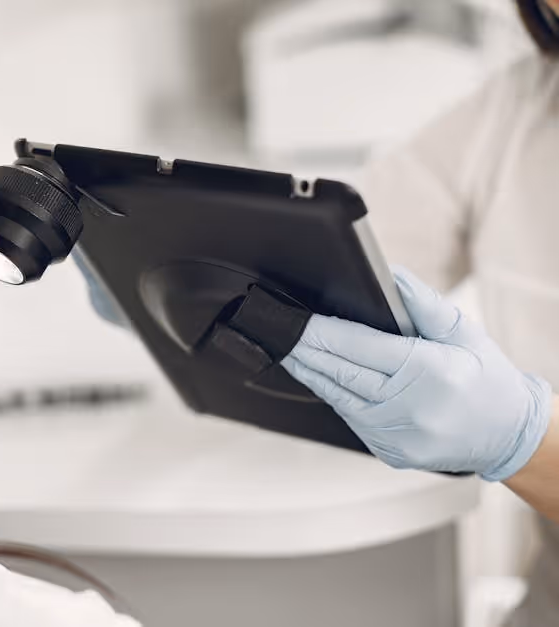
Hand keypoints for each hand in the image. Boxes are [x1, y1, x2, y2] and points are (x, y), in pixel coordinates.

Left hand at [282, 268, 551, 480]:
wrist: (508, 435)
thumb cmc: (487, 379)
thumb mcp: (463, 331)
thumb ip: (422, 304)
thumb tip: (389, 276)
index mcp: (427, 374)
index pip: (359, 347)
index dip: (322, 332)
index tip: (298, 319)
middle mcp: (407, 409)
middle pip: (339, 372)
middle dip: (304, 349)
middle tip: (277, 329)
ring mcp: (395, 435)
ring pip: (336, 396)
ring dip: (308, 371)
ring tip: (286, 349)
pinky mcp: (387, 451)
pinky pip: (349, 416)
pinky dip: (330, 392)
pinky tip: (315, 374)